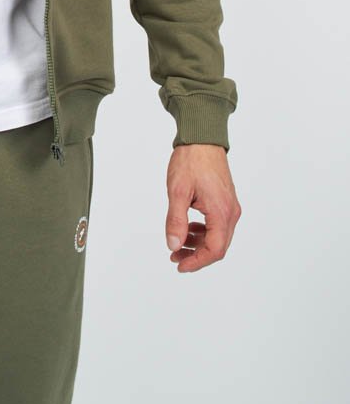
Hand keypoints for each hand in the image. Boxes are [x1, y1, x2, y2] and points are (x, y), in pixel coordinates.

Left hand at [164, 143, 240, 272]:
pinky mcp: (226, 201)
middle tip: (174, 256)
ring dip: (199, 244)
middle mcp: (230, 211)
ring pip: (218, 236)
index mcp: (221, 211)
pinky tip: (188, 228)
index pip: (215, 249)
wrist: (202, 138)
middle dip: (196, 255)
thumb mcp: (177, 191)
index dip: (197, 262)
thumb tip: (174, 245)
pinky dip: (203, 231)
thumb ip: (176, 220)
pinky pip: (217, 224)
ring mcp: (230, 206)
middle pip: (218, 246)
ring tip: (178, 244)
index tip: (180, 265)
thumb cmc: (190, 161)